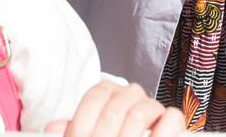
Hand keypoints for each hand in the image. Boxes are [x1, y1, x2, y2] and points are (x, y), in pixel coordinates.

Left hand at [46, 80, 186, 136]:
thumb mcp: (87, 136)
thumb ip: (72, 133)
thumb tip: (53, 129)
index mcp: (107, 93)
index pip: (94, 98)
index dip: (82, 124)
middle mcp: (130, 94)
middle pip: (114, 108)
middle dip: (103, 135)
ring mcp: (152, 106)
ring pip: (140, 113)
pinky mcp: (173, 120)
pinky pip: (171, 118)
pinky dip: (161, 133)